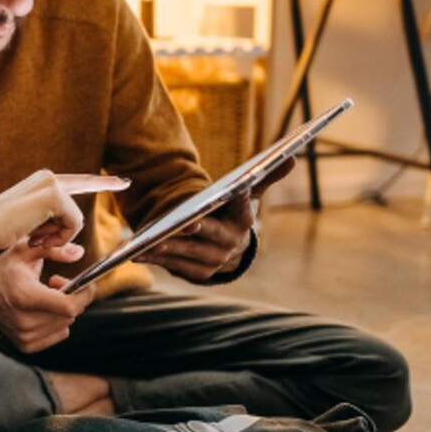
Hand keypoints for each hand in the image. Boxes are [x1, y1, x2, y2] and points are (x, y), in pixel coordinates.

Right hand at [0, 170, 130, 254]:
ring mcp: (52, 184)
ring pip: (75, 217)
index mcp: (42, 182)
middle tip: (117, 187)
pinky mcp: (54, 195)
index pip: (77, 181)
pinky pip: (72, 224)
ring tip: (33, 238)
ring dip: (58, 236)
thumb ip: (55, 237)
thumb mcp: (32, 234)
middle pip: (85, 186)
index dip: (100, 181)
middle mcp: (48, 177)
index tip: (121, 181)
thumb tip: (80, 252)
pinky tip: (37, 237)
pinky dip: (59, 237)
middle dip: (100, 190)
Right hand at [0, 239, 98, 352]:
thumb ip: (53, 249)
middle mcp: (24, 321)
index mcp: (25, 297)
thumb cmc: (5, 268)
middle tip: (57, 282)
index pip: (69, 306)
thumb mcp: (25, 250)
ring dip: (63, 310)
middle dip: (72, 297)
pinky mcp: (25, 345)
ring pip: (65, 325)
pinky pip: (58, 335)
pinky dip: (57, 322)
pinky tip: (43, 310)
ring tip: (47, 295)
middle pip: (69, 315)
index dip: (84, 295)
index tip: (86, 283)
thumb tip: (78, 252)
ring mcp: (24, 336)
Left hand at [136, 158, 292, 281]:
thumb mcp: (248, 195)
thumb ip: (266, 177)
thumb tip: (291, 158)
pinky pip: (175, 266)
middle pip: (212, 235)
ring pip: (189, 253)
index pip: (243, 208)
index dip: (241, 200)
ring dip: (170, 249)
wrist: (228, 249)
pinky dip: (156, 260)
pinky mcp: (198, 273)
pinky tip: (138, 254)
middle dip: (199, 229)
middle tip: (186, 224)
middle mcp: (231, 243)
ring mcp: (214, 261)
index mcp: (243, 221)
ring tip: (150, 242)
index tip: (238, 190)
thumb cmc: (233, 214)